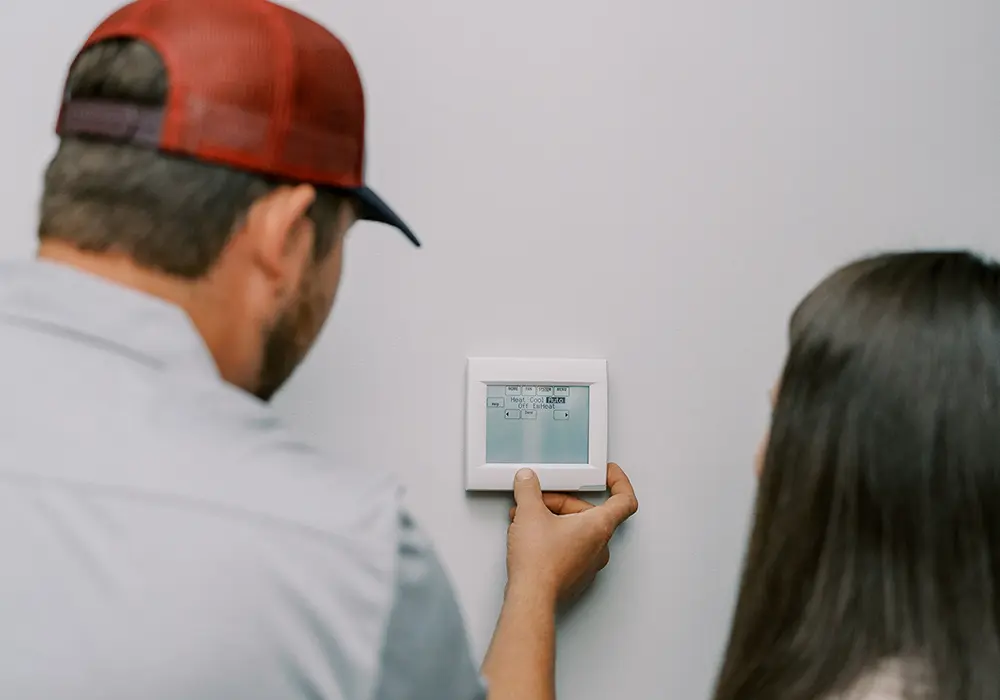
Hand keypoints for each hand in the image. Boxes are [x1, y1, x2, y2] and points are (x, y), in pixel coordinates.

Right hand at [505, 463, 637, 603]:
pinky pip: (571, 547)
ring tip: (528, 519)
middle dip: (562, 502)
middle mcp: (599, 546)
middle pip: (589, 512)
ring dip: (554, 519)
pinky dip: (554, 537)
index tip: (610, 473)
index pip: (624, 500)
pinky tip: (532, 537)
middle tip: (539, 500)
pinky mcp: (576, 576)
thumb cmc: (539, 563)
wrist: (531, 597)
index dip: (619, 482)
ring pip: (577, 530)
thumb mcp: (529, 513)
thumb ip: (528, 490)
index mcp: (599, 526)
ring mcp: (589, 564)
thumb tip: (527, 480)